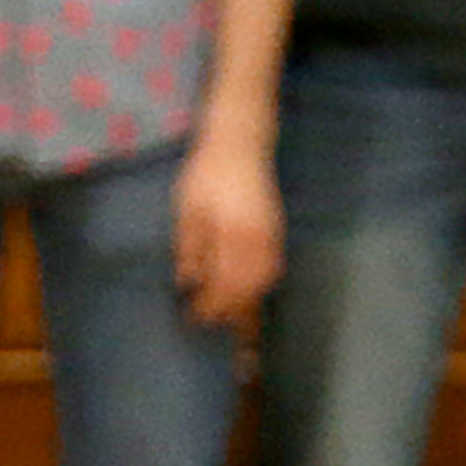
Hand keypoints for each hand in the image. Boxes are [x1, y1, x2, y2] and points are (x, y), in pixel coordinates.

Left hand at [171, 134, 283, 327]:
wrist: (240, 145)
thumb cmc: (206, 173)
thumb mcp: (188, 209)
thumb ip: (190, 247)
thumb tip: (187, 281)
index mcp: (232, 234)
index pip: (224, 282)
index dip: (210, 304)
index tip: (193, 317)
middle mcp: (258, 239)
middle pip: (247, 287)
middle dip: (228, 309)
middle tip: (206, 320)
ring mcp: (272, 235)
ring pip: (264, 280)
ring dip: (247, 300)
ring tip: (225, 312)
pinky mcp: (277, 230)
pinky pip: (274, 267)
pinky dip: (260, 284)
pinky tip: (247, 291)